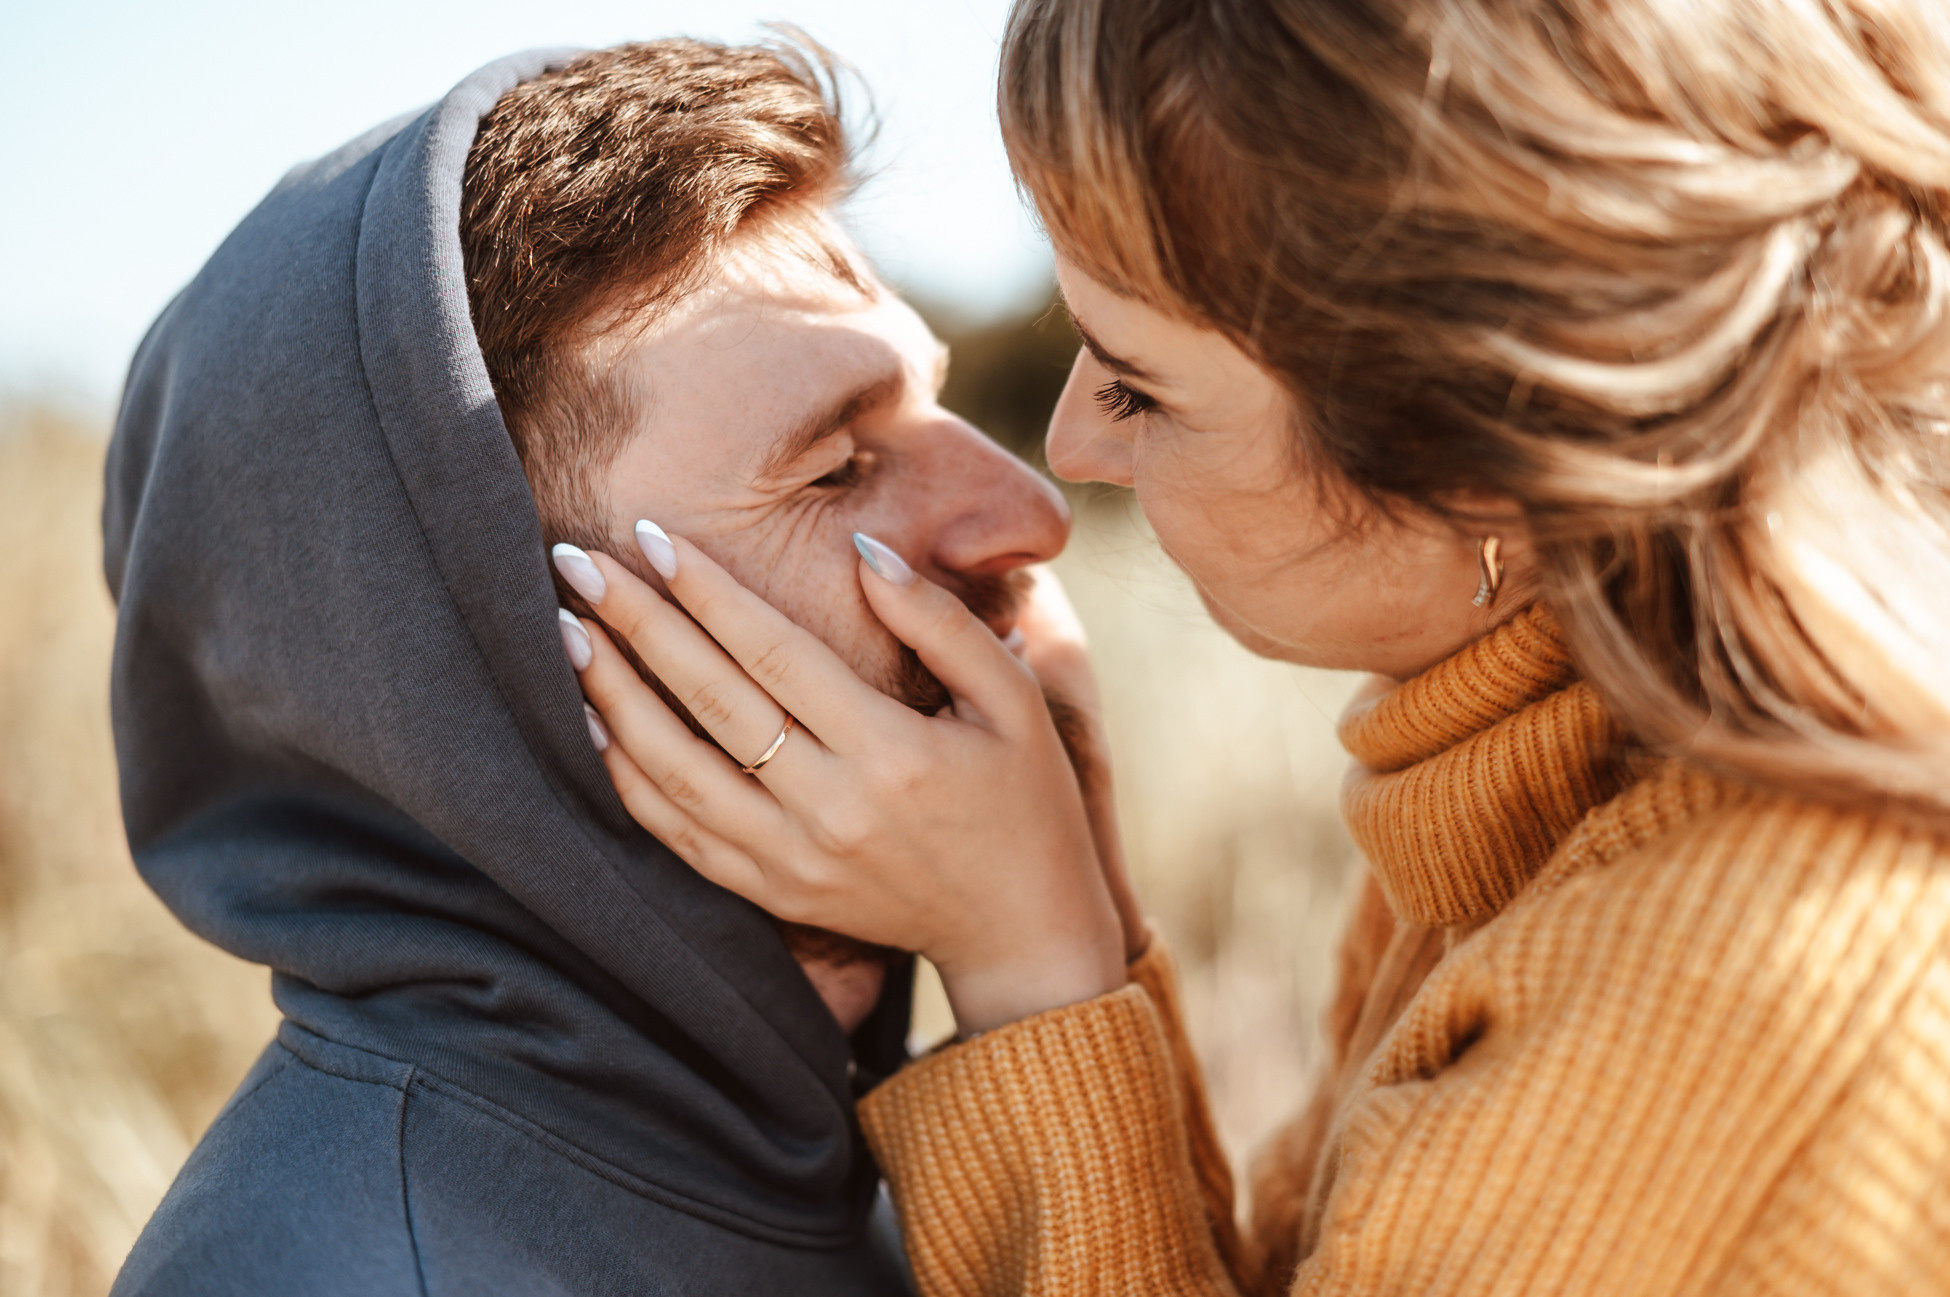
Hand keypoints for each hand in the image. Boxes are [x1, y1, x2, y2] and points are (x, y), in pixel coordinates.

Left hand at [558, 530, 1126, 1034]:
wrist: (1020, 932)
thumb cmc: (1024, 799)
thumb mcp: (1015, 700)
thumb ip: (941, 624)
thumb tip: (863, 553)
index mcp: (893, 753)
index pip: (775, 656)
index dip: (707, 592)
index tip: (650, 535)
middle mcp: (832, 809)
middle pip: (710, 703)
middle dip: (636, 624)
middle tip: (575, 561)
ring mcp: (794, 860)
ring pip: (676, 773)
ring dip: (612, 699)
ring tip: (565, 632)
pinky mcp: (774, 893)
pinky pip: (679, 834)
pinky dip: (627, 780)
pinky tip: (592, 724)